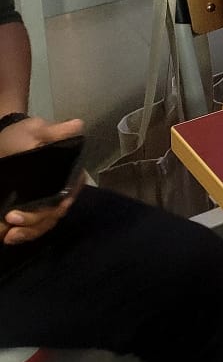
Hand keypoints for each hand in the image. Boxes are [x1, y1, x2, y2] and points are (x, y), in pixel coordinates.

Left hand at [1, 116, 83, 246]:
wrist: (7, 140)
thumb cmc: (23, 134)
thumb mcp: (36, 130)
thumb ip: (55, 132)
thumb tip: (77, 125)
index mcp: (69, 172)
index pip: (65, 197)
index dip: (47, 210)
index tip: (15, 214)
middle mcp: (64, 189)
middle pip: (54, 214)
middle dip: (34, 224)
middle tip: (10, 225)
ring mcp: (49, 199)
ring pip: (46, 222)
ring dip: (29, 232)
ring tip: (9, 237)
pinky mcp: (35, 205)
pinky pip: (37, 224)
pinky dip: (25, 233)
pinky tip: (10, 236)